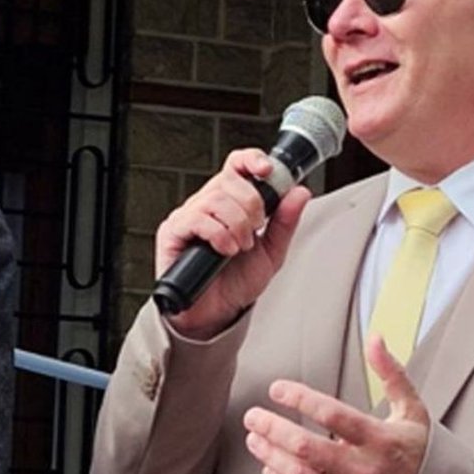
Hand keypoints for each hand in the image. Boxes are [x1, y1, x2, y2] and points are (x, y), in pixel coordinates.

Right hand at [155, 148, 311, 339]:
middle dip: (252, 206)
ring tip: (239, 247)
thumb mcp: (271, 252)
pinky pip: (198, 219)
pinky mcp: (173, 231)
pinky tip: (225, 250)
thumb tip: (299, 192)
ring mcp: (189, 216)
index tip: (268, 171)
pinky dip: (219, 234)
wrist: (216, 313)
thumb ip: (285, 223)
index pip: (237, 165)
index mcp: (230, 201)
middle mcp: (208, 203)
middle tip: (255, 231)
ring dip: (237, 225)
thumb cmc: (237, 282)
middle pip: (231, 180)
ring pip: (216, 199)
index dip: (252, 160)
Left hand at [244, 334, 430, 473]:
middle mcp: (367, 471)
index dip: (299, 399)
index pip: (332, 414)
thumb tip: (376, 339)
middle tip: (253, 416)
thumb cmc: (421, 456)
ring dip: (270, 455)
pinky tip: (270, 471)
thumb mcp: (413, 411)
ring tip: (255, 440)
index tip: (277, 389)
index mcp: (382, 440)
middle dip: (273, 428)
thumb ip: (392, 374)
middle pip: (306, 447)